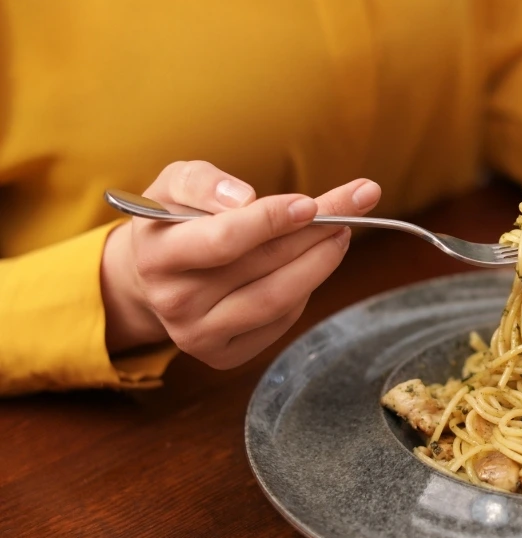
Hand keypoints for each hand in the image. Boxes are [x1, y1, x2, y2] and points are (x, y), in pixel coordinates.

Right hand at [100, 160, 380, 368]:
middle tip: (356, 204)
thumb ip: (203, 182)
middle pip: (263, 266)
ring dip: (321, 263)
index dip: (272, 221)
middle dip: (315, 233)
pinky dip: (304, 289)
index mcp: (156, 255)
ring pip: (279, 299)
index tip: (312, 204)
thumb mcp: (175, 184)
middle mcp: (174, 301)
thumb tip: (245, 198)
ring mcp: (198, 335)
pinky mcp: (224, 355)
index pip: (225, 240)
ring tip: (342, 233)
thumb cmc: (173, 220)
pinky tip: (312, 264)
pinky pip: (281, 320)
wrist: (151, 277)